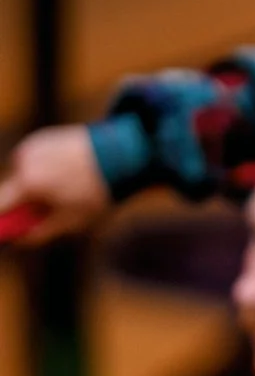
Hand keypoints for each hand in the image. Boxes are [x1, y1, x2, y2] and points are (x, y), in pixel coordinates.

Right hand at [0, 125, 108, 244]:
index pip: (0, 204)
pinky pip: (36, 159)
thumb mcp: (71, 221)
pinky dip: (46, 168)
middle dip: (27, 202)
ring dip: (38, 184)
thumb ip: (40, 233)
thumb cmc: (98, 191)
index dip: (3, 218)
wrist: (122, 154)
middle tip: (53, 207)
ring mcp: (32, 145)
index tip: (7, 228)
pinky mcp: (41, 136)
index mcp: (28, 182)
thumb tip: (20, 239)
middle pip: (13, 189)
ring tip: (69, 186)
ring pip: (26, 174)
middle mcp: (23, 160)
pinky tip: (70, 170)